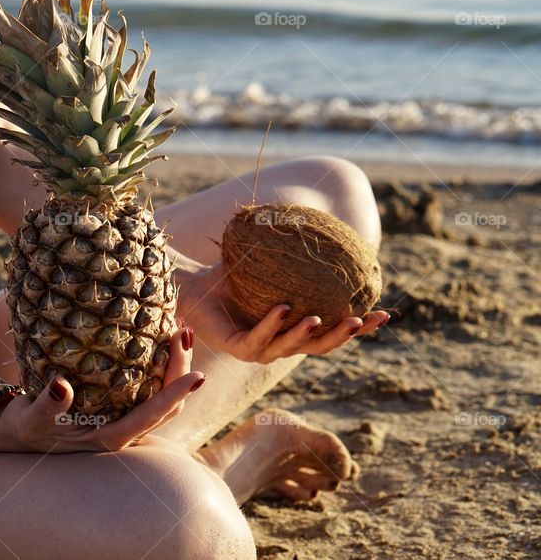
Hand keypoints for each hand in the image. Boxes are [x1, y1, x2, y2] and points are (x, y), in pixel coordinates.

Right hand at [0, 327, 204, 452]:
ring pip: (161, 398)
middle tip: (185, 332)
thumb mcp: (29, 418)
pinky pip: (147, 390)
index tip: (199, 374)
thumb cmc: (24, 427)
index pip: (150, 416)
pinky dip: (158, 367)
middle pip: (166, 406)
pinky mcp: (117, 409)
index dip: (175, 395)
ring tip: (179, 331)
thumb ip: (46, 405)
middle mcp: (122, 432)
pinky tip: (155, 339)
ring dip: (174, 367)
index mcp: (108, 438)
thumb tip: (62, 386)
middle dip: (181, 370)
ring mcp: (121, 420)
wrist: (14, 434)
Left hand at [174, 258, 389, 364]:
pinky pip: (257, 338)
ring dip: (308, 334)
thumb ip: (298, 255)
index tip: (385, 314)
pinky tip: (284, 307)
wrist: (191, 284)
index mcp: (292, 327)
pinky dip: (272, 324)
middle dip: (342, 336)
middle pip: (318, 346)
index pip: (331, 331)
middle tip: (361, 320)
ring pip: (289, 347)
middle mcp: (278, 342)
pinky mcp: (235, 347)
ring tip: (323, 318)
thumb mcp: (270, 262)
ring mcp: (257, 348)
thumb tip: (331, 226)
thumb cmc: (230, 274)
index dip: (359, 327)